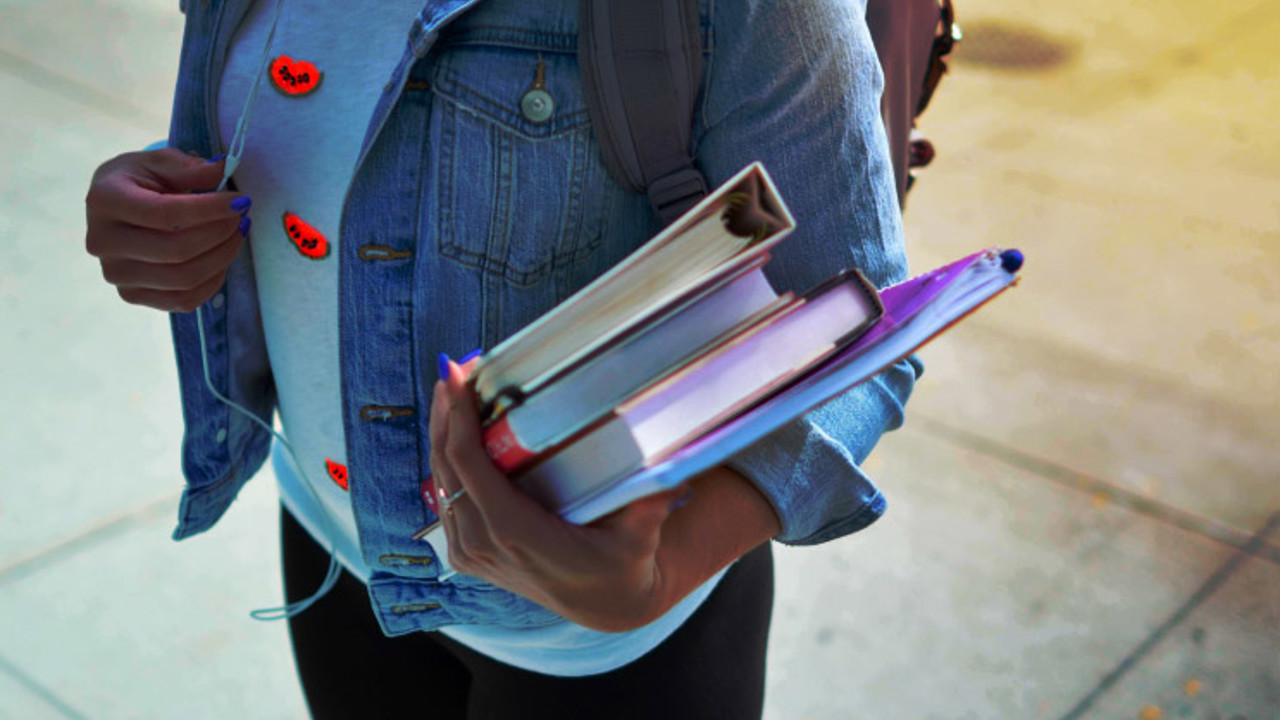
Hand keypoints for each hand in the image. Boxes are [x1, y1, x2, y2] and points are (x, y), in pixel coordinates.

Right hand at [85, 148, 250, 311]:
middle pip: (177, 251)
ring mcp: (116, 274)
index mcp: (105, 201)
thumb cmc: (140, 180)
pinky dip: (213, 281)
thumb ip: (190, 167)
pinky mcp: (132, 295)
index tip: (241, 200)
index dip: (209, 209)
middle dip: (221, 233)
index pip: (164, 213)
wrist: (116, 208)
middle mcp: (102, 242)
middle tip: (242, 217)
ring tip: (237, 233)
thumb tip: (223, 169)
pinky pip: (184, 300)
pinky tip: (222, 257)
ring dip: (222, 257)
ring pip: (184, 279)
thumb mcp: (160, 163)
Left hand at [429, 358, 686, 632]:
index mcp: (514, 534)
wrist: (605, 605)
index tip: (457, 375)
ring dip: (442, 433)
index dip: (458, 418)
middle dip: (446, 413)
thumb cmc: (621, 564)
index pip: (469, 466)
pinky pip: (446, 498)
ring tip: (452, 389)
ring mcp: (470, 552)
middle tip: (453, 369)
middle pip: (446, 466)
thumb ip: (649, 507)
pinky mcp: (467, 553)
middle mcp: (482, 545)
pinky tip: (454, 429)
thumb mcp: (639, 538)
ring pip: (440, 481)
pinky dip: (447, 460)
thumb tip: (670, 473)